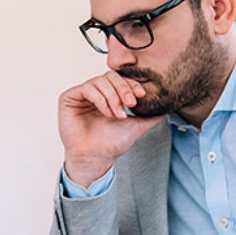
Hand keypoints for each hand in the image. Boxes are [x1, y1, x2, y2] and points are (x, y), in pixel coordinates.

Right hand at [58, 71, 163, 186]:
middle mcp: (94, 92)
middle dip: (124, 89)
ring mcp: (81, 94)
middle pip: (111, 76)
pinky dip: (100, 99)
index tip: (142, 95)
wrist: (96, 157)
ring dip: (113, 97)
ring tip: (118, 115)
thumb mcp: (136, 125)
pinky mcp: (69, 97)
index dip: (131, 84)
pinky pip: (87, 88)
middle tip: (131, 104)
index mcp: (108, 95)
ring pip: (100, 81)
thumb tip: (166, 108)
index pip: (120, 79)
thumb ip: (150, 116)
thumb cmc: (112, 143)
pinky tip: (106, 113)